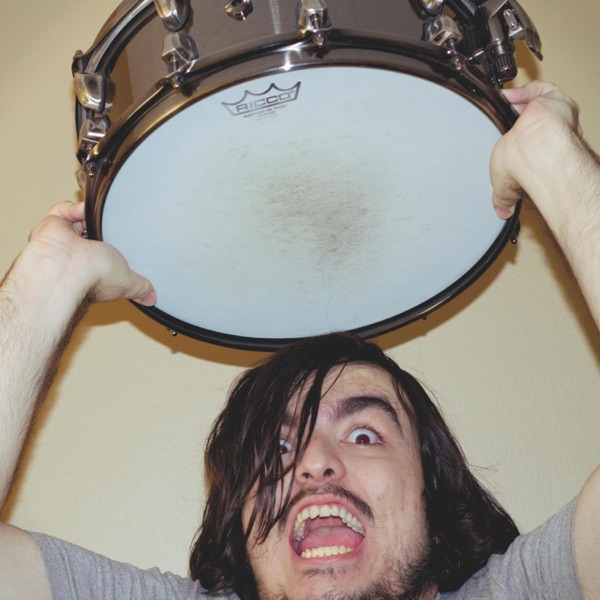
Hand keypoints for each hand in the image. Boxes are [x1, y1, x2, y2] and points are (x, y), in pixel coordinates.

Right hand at [23, 201, 155, 305]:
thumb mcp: (128, 282)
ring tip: (102, 215)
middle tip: (114, 220)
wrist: (67, 267)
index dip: (114, 245)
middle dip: (103, 226)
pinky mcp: (53, 225)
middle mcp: (77, 254)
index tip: (125, 238)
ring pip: (78, 220)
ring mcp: (65, 239)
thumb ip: (140, 287)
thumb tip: (152, 298)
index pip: (105, 253)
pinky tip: (86, 211)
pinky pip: (64, 210)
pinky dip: (75, 208)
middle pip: (92, 233)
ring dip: (90, 215)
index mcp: (93, 268)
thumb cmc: (94, 277)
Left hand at [490, 81, 582, 219]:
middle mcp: (551, 136)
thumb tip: (502, 212)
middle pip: (533, 121)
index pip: (528, 143)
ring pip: (539, 103)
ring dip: (518, 103)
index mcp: (540, 155)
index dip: (514, 138)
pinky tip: (507, 97)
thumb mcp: (503, 187)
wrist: (537, 152)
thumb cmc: (524, 169)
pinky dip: (524, 91)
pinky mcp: (556, 101)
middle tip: (500, 118)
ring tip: (502, 105)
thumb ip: (501, 198)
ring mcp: (555, 118)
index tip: (502, 137)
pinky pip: (542, 89)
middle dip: (515, 119)